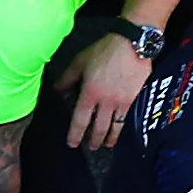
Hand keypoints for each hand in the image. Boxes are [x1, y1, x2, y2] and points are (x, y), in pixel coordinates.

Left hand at [58, 31, 148, 149]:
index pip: (80, 120)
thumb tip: (57, 90)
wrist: (134, 44)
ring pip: (116, 126)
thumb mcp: (79, 62)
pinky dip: (123, 126)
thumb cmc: (105, 51)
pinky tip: (121, 128)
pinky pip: (127, 117)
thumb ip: (67, 78)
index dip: (76, 134)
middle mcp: (106, 102)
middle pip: (99, 127)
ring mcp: (122, 101)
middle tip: (91, 147)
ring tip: (107, 144)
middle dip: (94, 140)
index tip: (73, 143)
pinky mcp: (135, 98)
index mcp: (90, 94)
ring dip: (110, 137)